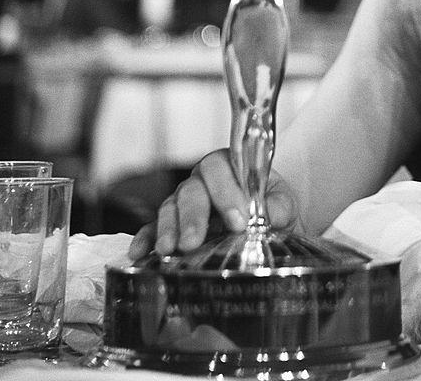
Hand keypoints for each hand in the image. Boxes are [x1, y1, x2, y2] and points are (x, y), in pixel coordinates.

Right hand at [127, 148, 298, 258]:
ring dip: (169, 229)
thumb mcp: (282, 204)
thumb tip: (269, 215)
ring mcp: (183, 202)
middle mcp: (202, 181)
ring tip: (169, 251)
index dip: (226, 193)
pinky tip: (139, 253)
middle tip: (194, 242)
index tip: (238, 221)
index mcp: (229, 168)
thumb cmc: (271, 208)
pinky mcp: (172, 224)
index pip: (220, 169)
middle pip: (191, 191)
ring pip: (170, 208)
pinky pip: (152, 227)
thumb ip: (278, 207)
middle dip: (193, 217)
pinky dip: (145, 238)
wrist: (266, 225)